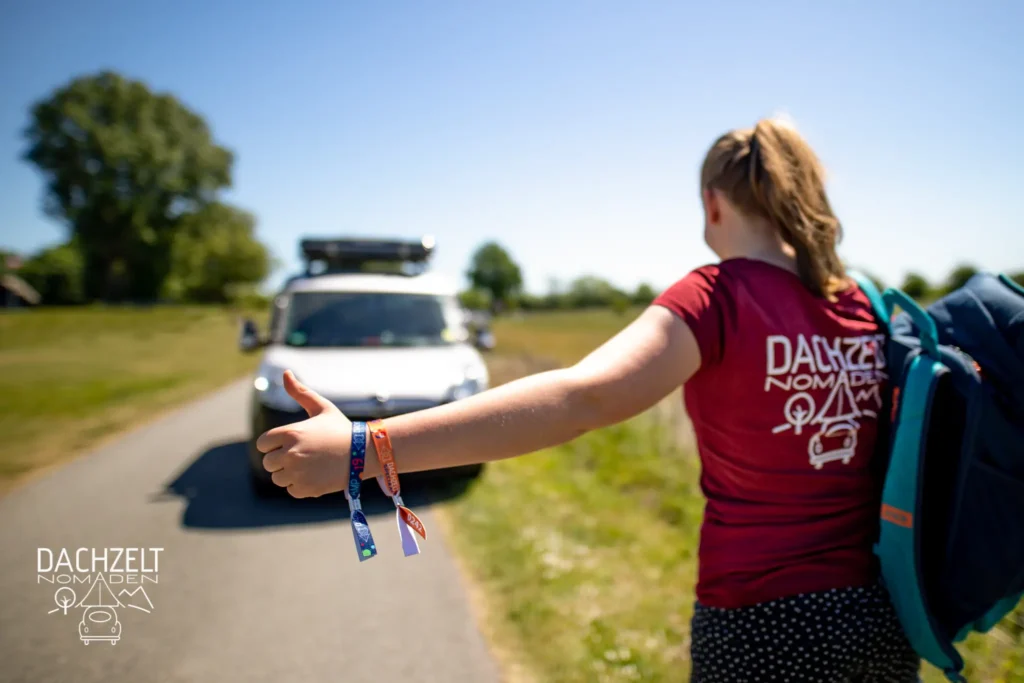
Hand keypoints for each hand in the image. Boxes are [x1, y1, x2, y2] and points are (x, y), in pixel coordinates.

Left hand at [256, 370, 351, 497]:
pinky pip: (291, 490)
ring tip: (309, 466)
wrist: (364, 452)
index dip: (274, 445)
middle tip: (302, 456)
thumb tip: (285, 372)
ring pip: (278, 478)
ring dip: (290, 474)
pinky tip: (315, 475)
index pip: (263, 444)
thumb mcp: (322, 407)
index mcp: (290, 433)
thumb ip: (300, 392)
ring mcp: (298, 473)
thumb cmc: (340, 428)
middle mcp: (291, 453)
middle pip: (268, 463)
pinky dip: (300, 486)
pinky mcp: (306, 488)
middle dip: (281, 460)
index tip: (288, 444)